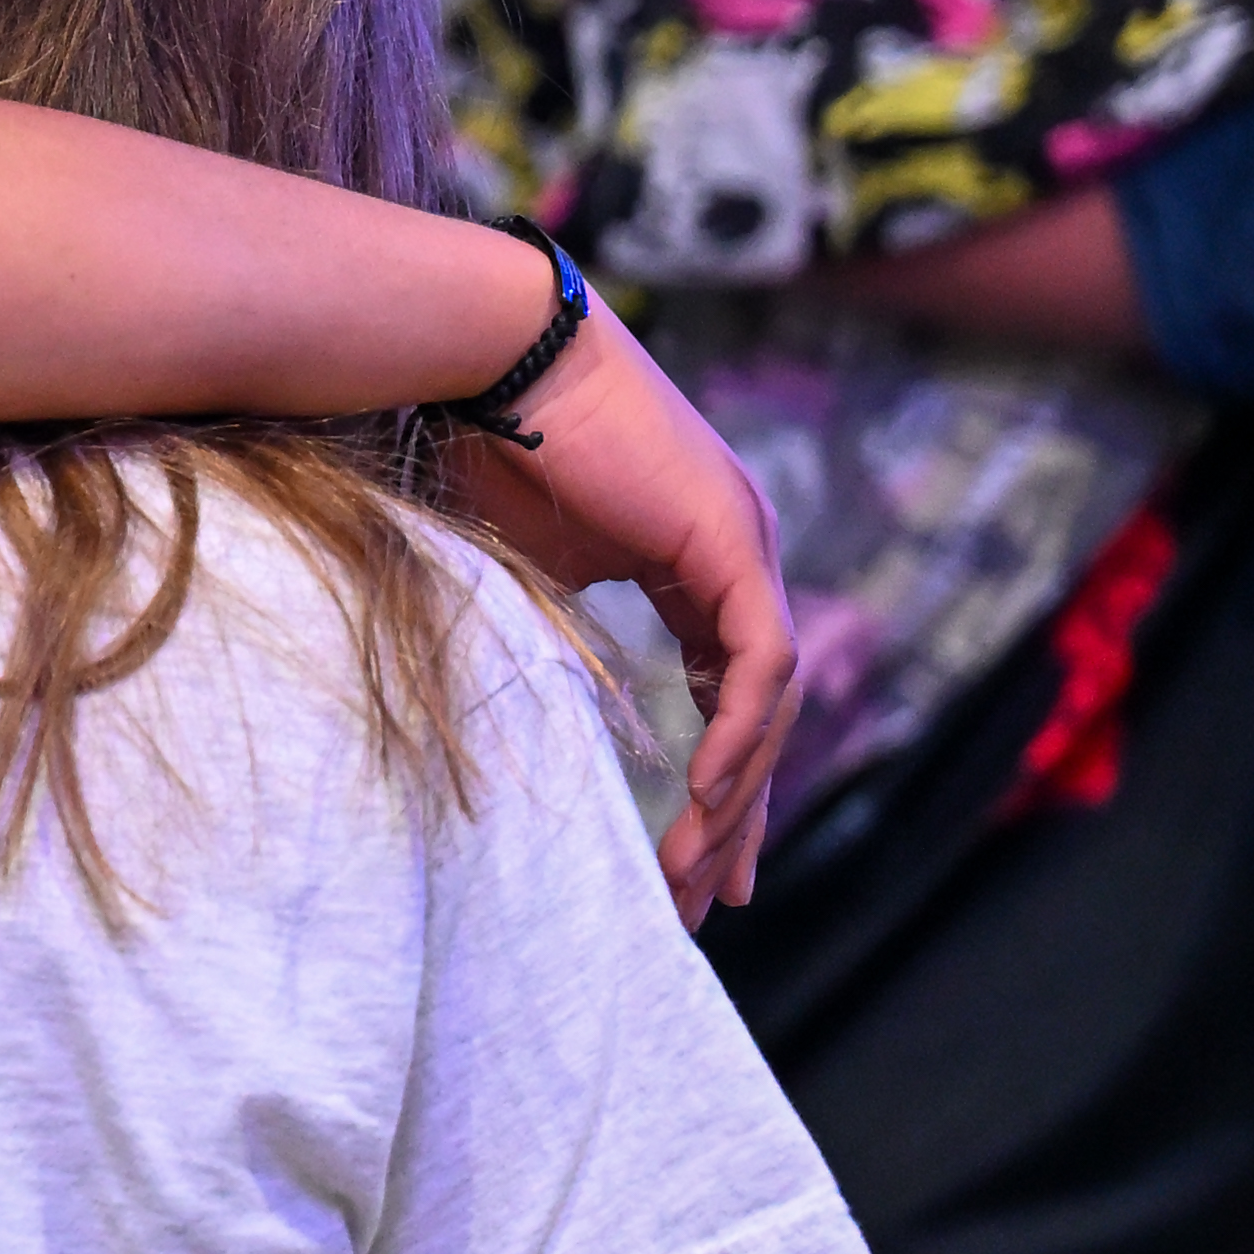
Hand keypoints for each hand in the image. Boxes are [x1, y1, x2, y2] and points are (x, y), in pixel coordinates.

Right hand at [433, 306, 792, 916]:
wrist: (492, 355)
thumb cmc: (484, 439)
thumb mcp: (520, 564)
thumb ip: (548, 625)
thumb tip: (519, 705)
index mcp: (692, 556)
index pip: (725, 684)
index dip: (717, 770)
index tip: (697, 852)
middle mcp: (736, 553)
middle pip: (759, 708)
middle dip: (738, 811)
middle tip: (718, 898)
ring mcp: (744, 544)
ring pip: (769, 698)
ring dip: (738, 792)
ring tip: (703, 874)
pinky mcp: (732, 541)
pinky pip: (758, 663)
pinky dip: (740, 733)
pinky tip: (712, 799)